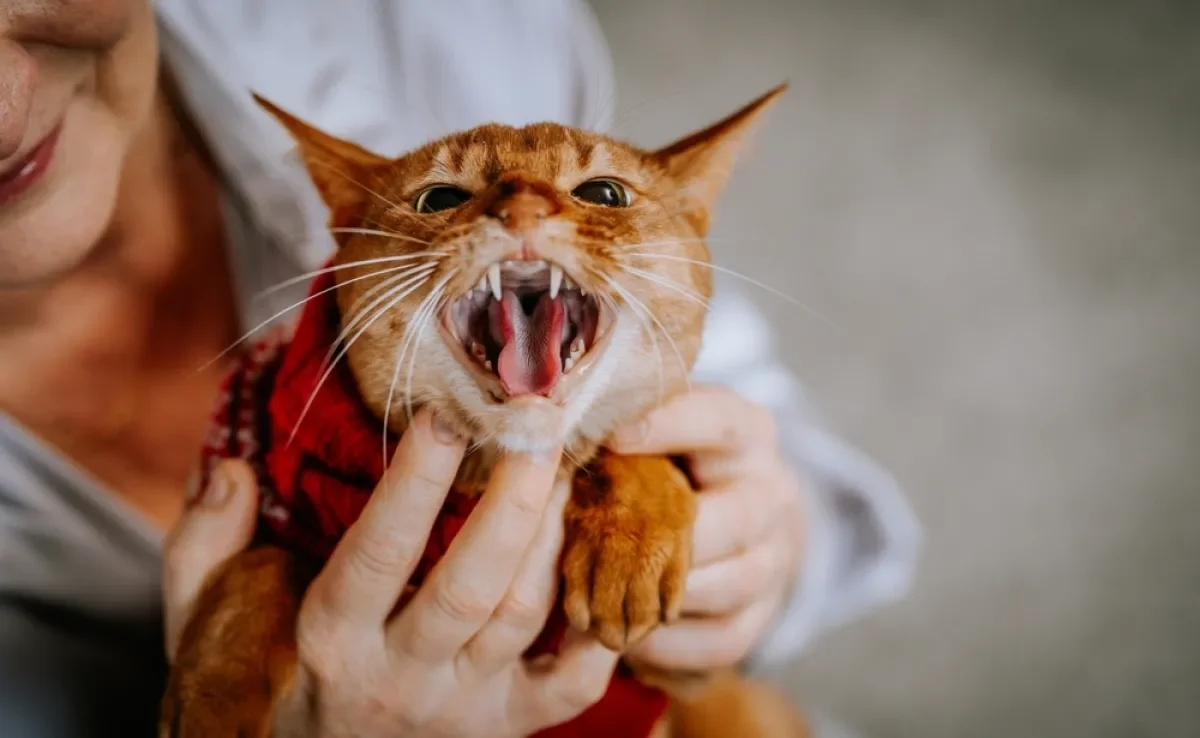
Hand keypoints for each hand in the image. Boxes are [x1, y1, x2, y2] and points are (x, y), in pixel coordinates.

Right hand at [163, 409, 617, 737]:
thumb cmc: (255, 688)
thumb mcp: (202, 623)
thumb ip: (205, 545)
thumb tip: (231, 468)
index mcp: (328, 644)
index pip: (378, 555)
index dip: (416, 481)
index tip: (446, 411)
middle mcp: (401, 678)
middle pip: (470, 584)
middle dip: (513, 498)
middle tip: (539, 420)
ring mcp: (463, 709)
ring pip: (523, 616)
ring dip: (551, 535)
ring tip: (566, 464)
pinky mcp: (507, 727)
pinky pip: (573, 684)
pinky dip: (599, 627)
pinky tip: (597, 559)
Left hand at [608, 386, 805, 671]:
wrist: (736, 522)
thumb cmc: (670, 465)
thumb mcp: (656, 428)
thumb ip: (622, 419)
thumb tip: (551, 418)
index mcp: (745, 433)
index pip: (720, 421)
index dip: (669, 427)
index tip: (610, 437)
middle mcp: (770, 494)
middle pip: (731, 519)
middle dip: (662, 537)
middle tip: (602, 542)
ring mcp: (772, 560)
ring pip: (727, 585)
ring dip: (660, 596)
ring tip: (604, 596)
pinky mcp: (761, 616)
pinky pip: (721, 641)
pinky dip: (670, 645)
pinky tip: (628, 636)